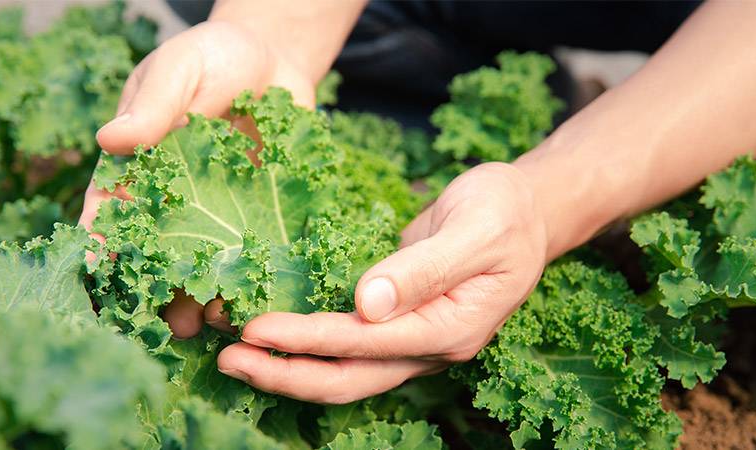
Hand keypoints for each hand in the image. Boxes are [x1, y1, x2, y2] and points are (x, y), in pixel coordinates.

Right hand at [78, 20, 314, 333]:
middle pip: (163, 254)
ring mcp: (222, 210)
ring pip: (211, 261)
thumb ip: (154, 105)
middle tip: (174, 323)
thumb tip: (111, 140)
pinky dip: (263, 274)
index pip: (113, 214)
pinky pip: (261, 247)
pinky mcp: (264, 210)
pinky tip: (269, 296)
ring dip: (213, 294)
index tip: (106, 276)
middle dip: (165, 290)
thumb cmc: (212, 57)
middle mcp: (177, 200)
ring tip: (223, 321)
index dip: (106, 246)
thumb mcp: (179, 70)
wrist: (272, 57)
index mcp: (140, 169)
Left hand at [215, 162, 548, 402]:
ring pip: (347, 371)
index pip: (366, 344)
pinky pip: (352, 348)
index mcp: (451, 328)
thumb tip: (366, 304)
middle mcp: (431, 346)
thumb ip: (423, 269)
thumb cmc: (506, 211)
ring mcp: (416, 339)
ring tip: (236, 354)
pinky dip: (311, 347)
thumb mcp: (476, 229)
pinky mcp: (402, 323)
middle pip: (350, 378)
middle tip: (227, 359)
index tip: (257, 329)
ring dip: (292, 367)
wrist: (528, 211)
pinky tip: (275, 336)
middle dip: (286, 373)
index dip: (308, 340)